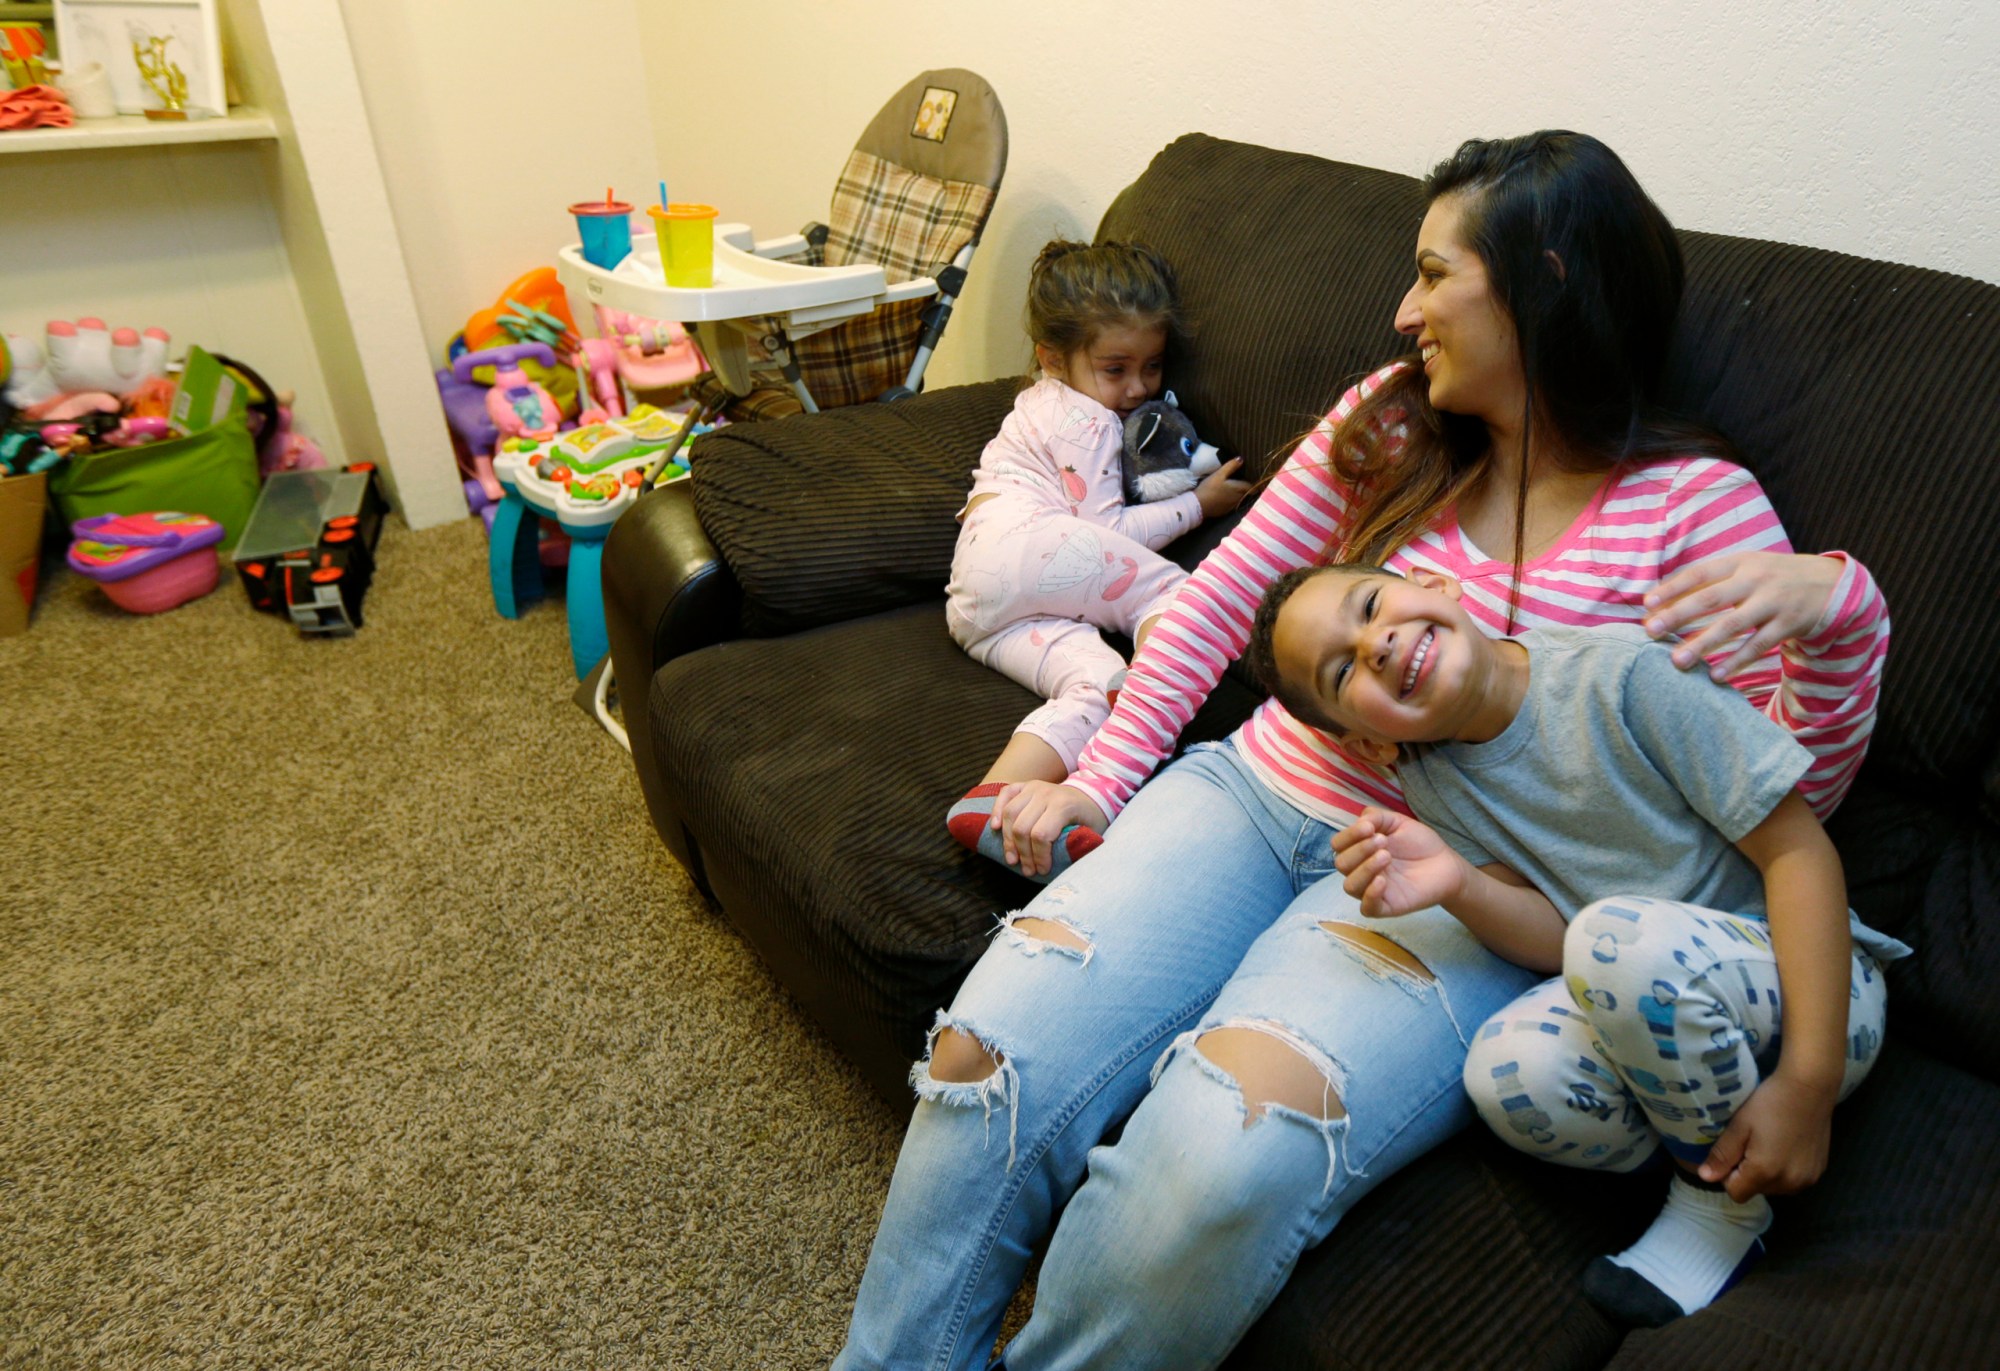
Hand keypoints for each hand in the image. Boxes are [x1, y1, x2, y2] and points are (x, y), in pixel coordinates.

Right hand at [991, 781, 1109, 878]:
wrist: (1090, 795)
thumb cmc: (1090, 818)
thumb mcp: (1093, 833)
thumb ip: (1079, 847)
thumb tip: (1064, 869)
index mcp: (1064, 805)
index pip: (1041, 835)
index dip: (1039, 857)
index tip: (1042, 870)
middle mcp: (1046, 793)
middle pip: (1022, 827)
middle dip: (1023, 854)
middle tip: (1028, 870)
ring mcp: (1033, 787)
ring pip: (1010, 814)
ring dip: (1008, 840)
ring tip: (1012, 859)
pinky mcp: (1024, 785)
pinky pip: (1005, 794)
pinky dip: (997, 810)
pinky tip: (996, 828)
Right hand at [1196, 458, 1250, 517]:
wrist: (1198, 505)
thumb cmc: (1209, 488)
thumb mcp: (1219, 474)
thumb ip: (1231, 466)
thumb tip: (1241, 459)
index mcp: (1238, 489)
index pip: (1251, 486)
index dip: (1253, 483)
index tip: (1254, 479)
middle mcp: (1238, 499)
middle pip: (1246, 493)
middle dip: (1246, 488)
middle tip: (1242, 481)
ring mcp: (1231, 506)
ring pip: (1239, 499)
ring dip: (1238, 494)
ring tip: (1233, 488)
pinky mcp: (1224, 511)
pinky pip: (1231, 505)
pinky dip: (1230, 500)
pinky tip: (1224, 497)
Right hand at [1331, 807, 1467, 917]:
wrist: (1446, 864)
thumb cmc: (1420, 843)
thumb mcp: (1397, 822)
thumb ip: (1375, 817)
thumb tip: (1360, 822)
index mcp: (1360, 850)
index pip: (1338, 845)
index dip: (1349, 835)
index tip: (1370, 828)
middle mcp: (1361, 870)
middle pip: (1341, 864)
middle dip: (1360, 850)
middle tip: (1384, 842)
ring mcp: (1372, 890)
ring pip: (1350, 886)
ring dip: (1365, 868)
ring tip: (1387, 857)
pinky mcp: (1386, 906)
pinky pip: (1366, 908)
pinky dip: (1370, 894)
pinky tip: (1383, 880)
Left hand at [1643, 552, 1842, 680]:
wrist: (1833, 583)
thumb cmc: (1774, 578)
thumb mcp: (1747, 568)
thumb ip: (1712, 581)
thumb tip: (1664, 600)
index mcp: (1740, 561)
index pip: (1699, 573)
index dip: (1672, 588)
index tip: (1646, 604)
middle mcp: (1756, 578)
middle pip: (1710, 598)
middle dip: (1678, 615)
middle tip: (1651, 632)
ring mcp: (1774, 601)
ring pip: (1732, 625)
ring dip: (1703, 644)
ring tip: (1677, 661)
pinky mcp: (1790, 624)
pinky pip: (1759, 645)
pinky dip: (1737, 661)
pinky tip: (1716, 675)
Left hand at [1697, 1070, 1837, 1201]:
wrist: (1809, 1088)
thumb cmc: (1769, 1103)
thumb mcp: (1739, 1126)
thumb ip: (1722, 1155)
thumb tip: (1705, 1177)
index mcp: (1765, 1173)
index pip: (1736, 1194)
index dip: (1727, 1176)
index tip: (1732, 1152)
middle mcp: (1789, 1183)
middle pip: (1756, 1191)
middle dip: (1747, 1174)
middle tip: (1750, 1143)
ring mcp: (1807, 1180)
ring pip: (1774, 1188)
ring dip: (1766, 1173)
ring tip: (1768, 1143)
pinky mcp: (1818, 1173)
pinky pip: (1792, 1181)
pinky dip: (1784, 1170)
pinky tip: (1785, 1146)